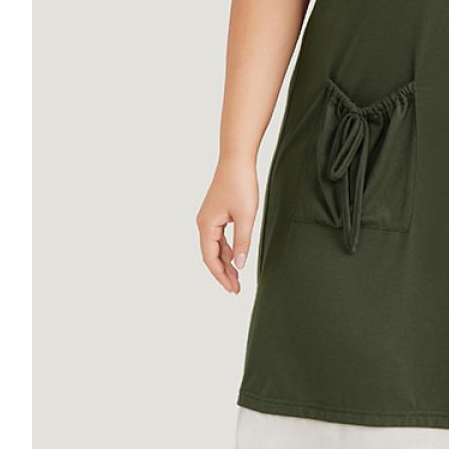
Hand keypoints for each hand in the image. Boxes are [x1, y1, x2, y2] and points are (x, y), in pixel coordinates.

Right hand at [196, 155, 258, 292]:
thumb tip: (240, 266)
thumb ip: (242, 242)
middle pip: (211, 255)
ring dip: (226, 262)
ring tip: (237, 277)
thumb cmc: (241, 185)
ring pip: (216, 247)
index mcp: (206, 225)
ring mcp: (209, 218)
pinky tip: (236, 257)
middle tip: (236, 289)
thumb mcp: (245, 216)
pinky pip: (219, 237)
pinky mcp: (217, 212)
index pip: (210, 258)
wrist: (237, 159)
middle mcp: (203, 223)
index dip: (221, 276)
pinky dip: (227, 249)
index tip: (233, 289)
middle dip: (223, 273)